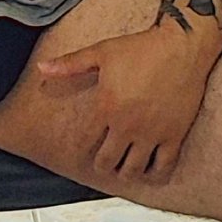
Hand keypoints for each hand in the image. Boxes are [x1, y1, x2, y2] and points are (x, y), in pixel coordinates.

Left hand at [38, 24, 212, 186]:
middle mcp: (127, 125)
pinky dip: (154, 174)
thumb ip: (70, 64)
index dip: (82, 148)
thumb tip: (41, 68)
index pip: (86, 141)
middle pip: (108, 162)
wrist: (180, 46)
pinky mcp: (174, 135)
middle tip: (103, 162)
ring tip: (124, 167)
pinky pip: (163, 167)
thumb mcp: (101, 52)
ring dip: (125, 172)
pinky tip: (149, 171)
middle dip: (102, 166)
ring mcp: (151, 133)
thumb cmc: (140, 48)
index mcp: (106, 107)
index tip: (83, 149)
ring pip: (133, 170)